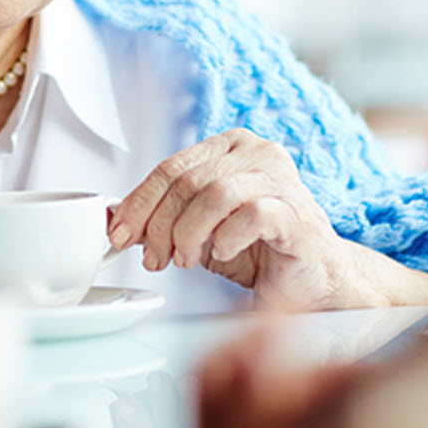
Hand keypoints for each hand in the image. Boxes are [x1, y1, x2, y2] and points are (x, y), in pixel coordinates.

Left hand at [110, 130, 427, 309]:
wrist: (314, 280)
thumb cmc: (257, 250)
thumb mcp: (199, 232)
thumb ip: (162, 220)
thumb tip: (112, 219)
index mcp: (230, 147)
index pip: (171, 167)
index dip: (139, 202)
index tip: (119, 234)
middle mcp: (258, 153)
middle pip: (188, 181)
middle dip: (160, 224)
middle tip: (154, 258)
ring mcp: (282, 179)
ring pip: (216, 194)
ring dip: (189, 233)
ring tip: (185, 260)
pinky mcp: (299, 212)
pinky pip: (252, 214)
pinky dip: (227, 237)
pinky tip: (221, 253)